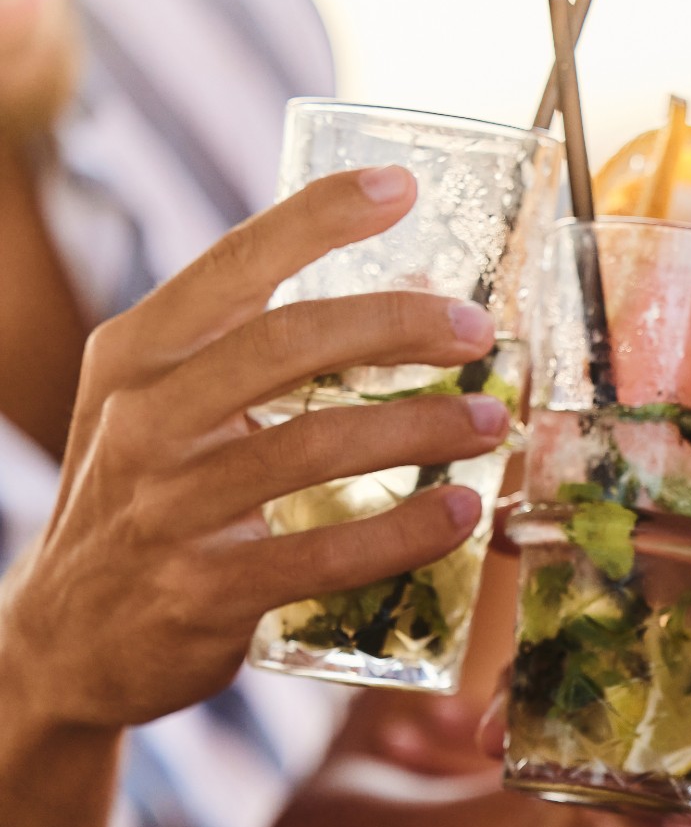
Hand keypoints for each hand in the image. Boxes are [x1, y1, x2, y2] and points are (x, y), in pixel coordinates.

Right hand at [0, 167, 508, 733]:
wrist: (62, 641)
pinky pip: (324, 553)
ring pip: (314, 446)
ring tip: (492, 421)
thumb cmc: (145, 500)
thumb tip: (402, 296)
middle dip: (396, 325)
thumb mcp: (160, 408)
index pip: (233, 265)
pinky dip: (404, 532)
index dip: (317, 218)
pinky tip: (461, 513)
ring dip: (420, 427)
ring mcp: (170, 507)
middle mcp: (145, 420)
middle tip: (478, 330)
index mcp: (138, 356)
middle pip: (286, 343)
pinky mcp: (204, 590)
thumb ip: (245, 352)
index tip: (400, 185)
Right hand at [477, 597, 690, 826]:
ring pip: (592, 762)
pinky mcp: (670, 820)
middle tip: (492, 734)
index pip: (634, 590)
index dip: (570, 595)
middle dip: (528, 705)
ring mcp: (669, 751)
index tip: (513, 593)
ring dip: (610, 801)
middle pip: (579, 676)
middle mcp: (682, 683)